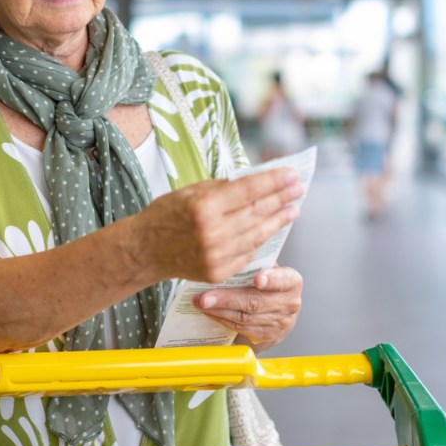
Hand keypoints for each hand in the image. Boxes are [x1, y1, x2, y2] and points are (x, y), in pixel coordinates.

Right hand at [127, 167, 303, 283]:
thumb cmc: (166, 215)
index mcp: (204, 206)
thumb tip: (256, 180)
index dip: (273, 181)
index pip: (248, 190)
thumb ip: (222, 188)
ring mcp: (217, 255)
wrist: (145, 250)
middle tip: (299, 187)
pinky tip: (273, 228)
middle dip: (282, 198)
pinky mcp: (219, 271)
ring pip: (258, 234)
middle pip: (257, 211)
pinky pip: (248, 253)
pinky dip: (263, 239)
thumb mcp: (190, 191)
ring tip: (293, 209)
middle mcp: (213, 232)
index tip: (291, 173)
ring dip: (279, 220)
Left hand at [193, 265, 301, 352]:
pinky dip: (222, 319)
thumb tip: (225, 260)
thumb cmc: (268, 284)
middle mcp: (289, 303)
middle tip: (205, 297)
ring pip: (245, 317)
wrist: (277, 311)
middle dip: (227, 299)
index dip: (271, 280)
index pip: (283, 280)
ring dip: (219, 311)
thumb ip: (254, 265)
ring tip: (200, 303)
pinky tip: (210, 312)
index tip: (257, 279)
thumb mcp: (266, 269)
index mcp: (291, 282)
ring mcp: (280, 323)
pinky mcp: (267, 336)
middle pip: (256, 302)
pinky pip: (241, 328)